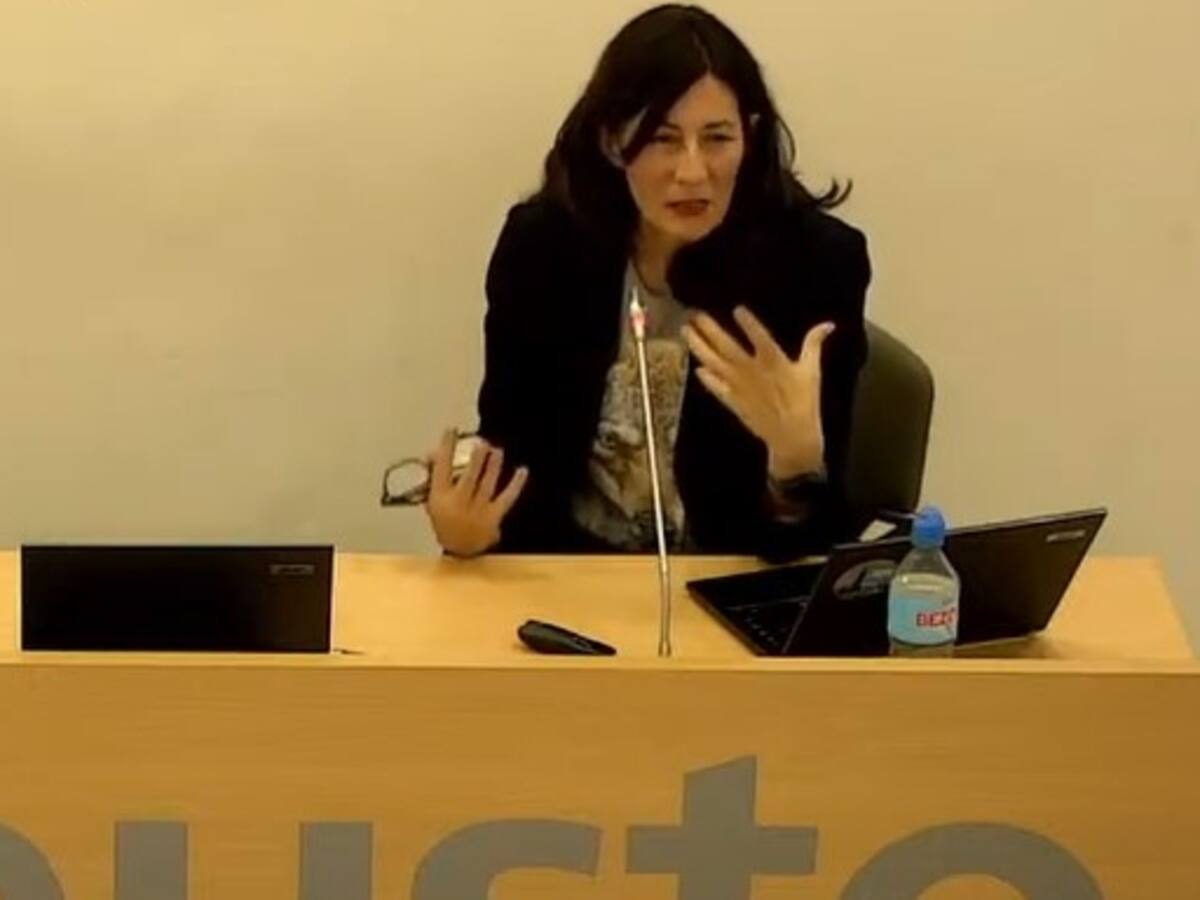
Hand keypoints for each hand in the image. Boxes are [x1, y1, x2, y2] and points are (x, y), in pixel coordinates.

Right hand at [424, 429, 527, 557]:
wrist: (459, 550)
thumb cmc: (445, 520)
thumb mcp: (433, 499)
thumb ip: (435, 476)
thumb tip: (434, 451)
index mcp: (440, 498)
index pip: (442, 469)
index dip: (446, 449)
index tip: (451, 431)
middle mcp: (458, 503)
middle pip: (468, 477)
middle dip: (475, 459)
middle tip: (481, 443)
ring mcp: (477, 511)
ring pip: (487, 484)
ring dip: (493, 467)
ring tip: (497, 451)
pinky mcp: (494, 517)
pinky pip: (507, 497)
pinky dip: (516, 484)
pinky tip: (522, 470)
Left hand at [682, 307, 834, 479]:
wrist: (792, 437)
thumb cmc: (804, 402)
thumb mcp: (812, 371)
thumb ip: (814, 344)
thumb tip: (828, 325)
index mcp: (773, 361)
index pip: (758, 336)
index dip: (748, 322)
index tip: (737, 309)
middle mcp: (751, 371)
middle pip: (725, 346)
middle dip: (708, 329)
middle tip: (694, 314)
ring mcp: (739, 386)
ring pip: (714, 363)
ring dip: (698, 346)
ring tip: (685, 331)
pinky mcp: (732, 400)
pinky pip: (715, 386)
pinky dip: (705, 378)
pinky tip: (696, 368)